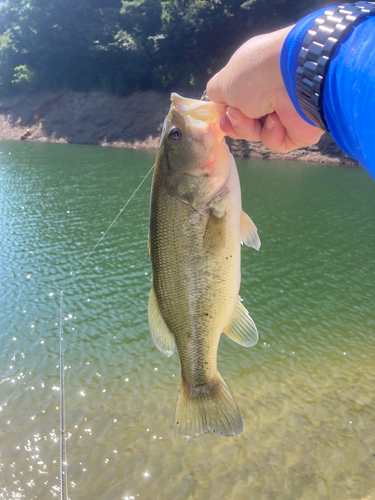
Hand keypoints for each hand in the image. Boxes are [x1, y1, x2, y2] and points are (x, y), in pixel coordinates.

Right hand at [206, 26, 323, 152]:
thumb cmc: (256, 74)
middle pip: (245, 121)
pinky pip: (275, 142)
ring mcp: (285, 112)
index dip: (226, 112)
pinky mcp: (297, 131)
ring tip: (256, 115)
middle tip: (235, 116)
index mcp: (255, 76)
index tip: (220, 116)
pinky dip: (271, 133)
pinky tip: (276, 119)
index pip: (237, 101)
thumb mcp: (224, 82)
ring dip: (250, 128)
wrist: (295, 78)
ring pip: (257, 134)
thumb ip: (216, 94)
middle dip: (236, 123)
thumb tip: (221, 107)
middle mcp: (271, 93)